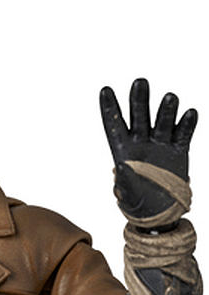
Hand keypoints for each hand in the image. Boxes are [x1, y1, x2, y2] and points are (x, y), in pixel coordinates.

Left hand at [99, 78, 196, 225]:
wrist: (159, 211)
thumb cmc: (136, 201)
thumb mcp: (127, 191)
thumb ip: (125, 179)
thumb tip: (125, 167)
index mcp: (122, 149)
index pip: (114, 124)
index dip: (109, 108)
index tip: (104, 90)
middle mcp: (141, 142)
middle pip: (139, 116)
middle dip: (139, 100)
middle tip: (139, 83)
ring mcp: (160, 144)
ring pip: (163, 121)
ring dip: (166, 110)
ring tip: (169, 98)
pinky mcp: (178, 150)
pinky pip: (183, 134)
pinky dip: (187, 124)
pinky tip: (189, 114)